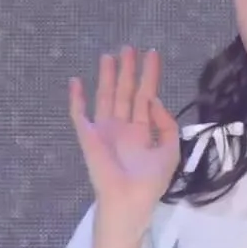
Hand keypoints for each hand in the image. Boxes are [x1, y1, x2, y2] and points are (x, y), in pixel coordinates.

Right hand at [69, 46, 179, 236]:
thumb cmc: (151, 181)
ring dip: (107, 76)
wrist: (130, 200)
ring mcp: (104, 130)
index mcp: (142, 131)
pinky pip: (79, 114)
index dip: (149, 75)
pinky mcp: (88, 136)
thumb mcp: (170, 150)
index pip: (146, 96)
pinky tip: (76, 80)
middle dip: (127, 70)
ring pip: (105, 96)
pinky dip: (76, 98)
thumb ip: (167, 124)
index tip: (152, 54)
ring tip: (109, 55)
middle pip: (125, 92)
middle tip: (128, 47)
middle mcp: (123, 126)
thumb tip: (155, 101)